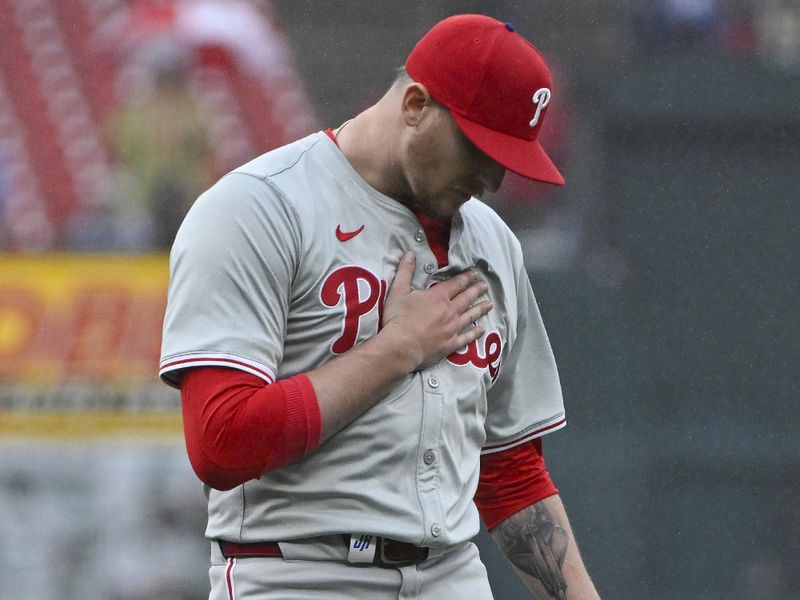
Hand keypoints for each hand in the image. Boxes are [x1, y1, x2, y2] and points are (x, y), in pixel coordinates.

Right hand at [381, 251, 492, 370]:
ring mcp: (452, 328)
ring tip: (489, 304)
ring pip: (470, 316)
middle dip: (476, 290)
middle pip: (466, 298)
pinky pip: (467, 337)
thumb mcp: (398, 291)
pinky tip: (482, 330)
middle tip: (485, 286)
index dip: (465, 277)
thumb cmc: (398, 318)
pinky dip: (475, 333)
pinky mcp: (451, 344)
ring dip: (480, 309)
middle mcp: (449, 311)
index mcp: (438, 297)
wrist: (401, 346)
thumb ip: (405, 271)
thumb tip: (410, 254)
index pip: (456, 284)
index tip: (474, 274)